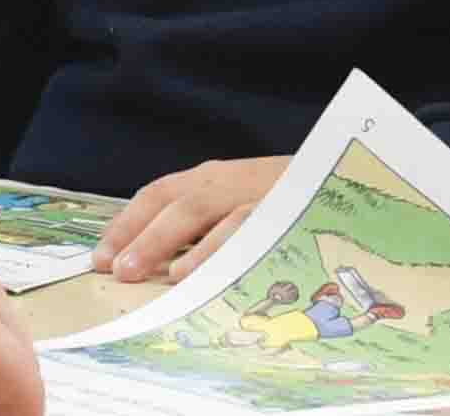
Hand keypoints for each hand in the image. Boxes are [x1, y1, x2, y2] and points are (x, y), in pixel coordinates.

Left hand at [94, 157, 279, 282]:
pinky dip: (215, 250)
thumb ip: (203, 230)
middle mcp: (227, 180)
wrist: (348, 176)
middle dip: (138, 236)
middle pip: (172, 204)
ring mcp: (254, 191)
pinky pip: (244, 228)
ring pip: (202, 212)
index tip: (100, 258)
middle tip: (112, 270)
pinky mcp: (281, 207)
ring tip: (139, 273)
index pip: (157, 195)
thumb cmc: (286, 201)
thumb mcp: (238, 207)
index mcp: (211, 179)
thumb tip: (160, 267)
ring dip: (166, 243)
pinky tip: (194, 272)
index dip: (126, 224)